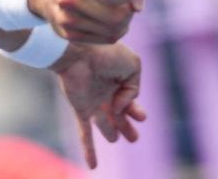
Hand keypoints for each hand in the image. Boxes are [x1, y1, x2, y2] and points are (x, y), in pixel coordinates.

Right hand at [29, 0, 145, 43]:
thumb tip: (138, 5)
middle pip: (114, 15)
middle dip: (129, 11)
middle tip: (128, 4)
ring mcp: (64, 17)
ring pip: (113, 31)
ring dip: (124, 23)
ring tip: (119, 11)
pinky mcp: (66, 34)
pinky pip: (105, 40)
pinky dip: (113, 32)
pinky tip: (108, 20)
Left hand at [52, 42, 145, 168]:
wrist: (77, 50)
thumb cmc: (106, 53)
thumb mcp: (133, 66)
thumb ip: (134, 89)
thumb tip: (119, 109)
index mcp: (119, 81)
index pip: (131, 100)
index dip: (136, 111)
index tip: (140, 117)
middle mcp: (106, 93)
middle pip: (119, 115)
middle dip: (126, 126)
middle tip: (134, 138)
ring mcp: (93, 102)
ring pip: (104, 124)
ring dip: (110, 133)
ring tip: (115, 138)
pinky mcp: (81, 109)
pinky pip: (85, 133)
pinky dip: (89, 150)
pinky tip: (92, 166)